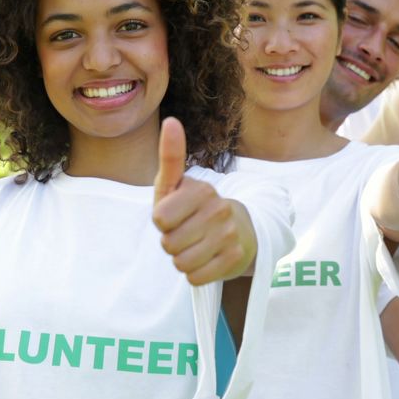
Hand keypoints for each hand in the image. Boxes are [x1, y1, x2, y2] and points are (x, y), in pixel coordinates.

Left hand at [153, 117, 252, 284]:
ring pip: (181, 263)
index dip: (162, 221)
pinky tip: (207, 259)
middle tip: (187, 232)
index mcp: (202, 189)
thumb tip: (171, 121)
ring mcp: (230, 235)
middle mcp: (219, 209)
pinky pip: (195, 278)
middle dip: (172, 242)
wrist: (238, 230)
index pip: (160, 219)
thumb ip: (171, 156)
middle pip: (168, 244)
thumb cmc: (194, 207)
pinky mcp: (235, 259)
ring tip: (196, 245)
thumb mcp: (176, 184)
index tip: (174, 214)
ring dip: (183, 259)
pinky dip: (196, 273)